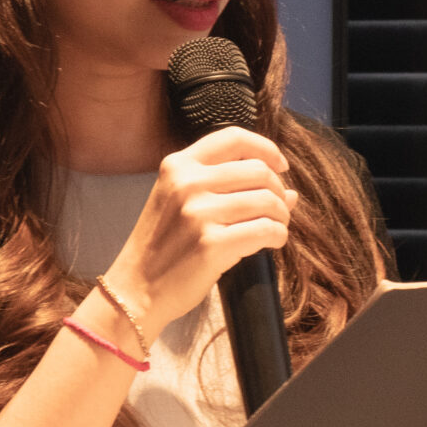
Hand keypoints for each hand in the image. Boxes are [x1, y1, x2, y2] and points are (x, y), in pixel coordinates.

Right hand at [99, 127, 293, 338]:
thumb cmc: (162, 246)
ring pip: (268, 200)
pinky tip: (273, 243)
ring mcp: (198, 213)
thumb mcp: (181, 204)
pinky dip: (278, 236)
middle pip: (258, 170)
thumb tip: (290, 192)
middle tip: (278, 210)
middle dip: (278, 190)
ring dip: (281, 216)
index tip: (281, 167)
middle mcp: (187, 183)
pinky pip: (266, 230)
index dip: (267, 149)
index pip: (234, 138)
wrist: (136, 288)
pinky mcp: (212, 244)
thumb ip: (227, 189)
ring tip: (276, 228)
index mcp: (177, 165)